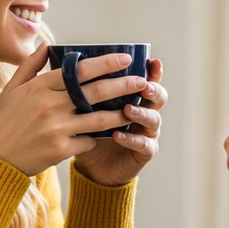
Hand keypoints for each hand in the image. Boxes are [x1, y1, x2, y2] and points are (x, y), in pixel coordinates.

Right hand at [0, 44, 163, 177]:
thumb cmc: (2, 122)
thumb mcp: (11, 89)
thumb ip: (31, 66)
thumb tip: (48, 44)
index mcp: (40, 87)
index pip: (80, 70)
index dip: (106, 63)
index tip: (125, 58)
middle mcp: (50, 105)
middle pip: (96, 92)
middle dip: (123, 85)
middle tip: (142, 81)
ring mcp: (56, 128)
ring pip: (99, 119)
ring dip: (120, 114)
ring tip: (135, 109)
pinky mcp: (60, 149)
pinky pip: (89, 141)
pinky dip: (99, 137)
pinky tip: (109, 134)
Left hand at [73, 57, 167, 185]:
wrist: (91, 166)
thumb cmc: (89, 132)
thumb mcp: (86, 107)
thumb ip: (85, 87)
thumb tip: (68, 61)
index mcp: (135, 98)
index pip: (149, 80)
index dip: (154, 72)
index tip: (153, 62)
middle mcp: (146, 113)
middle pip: (159, 97)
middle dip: (154, 90)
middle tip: (143, 85)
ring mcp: (147, 133)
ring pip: (154, 120)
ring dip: (142, 113)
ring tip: (128, 109)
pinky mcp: (144, 152)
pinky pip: (143, 144)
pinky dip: (131, 139)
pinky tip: (117, 135)